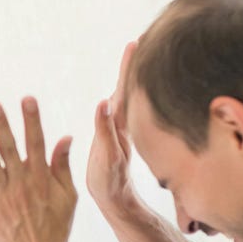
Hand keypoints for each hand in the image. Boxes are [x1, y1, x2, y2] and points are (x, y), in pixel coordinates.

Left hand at [0, 98, 75, 241]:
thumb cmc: (57, 226)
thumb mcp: (69, 195)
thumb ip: (62, 166)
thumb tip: (65, 137)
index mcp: (41, 177)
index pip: (37, 142)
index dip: (32, 120)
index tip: (27, 99)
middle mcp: (22, 184)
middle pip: (10, 149)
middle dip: (2, 125)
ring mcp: (4, 196)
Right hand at [86, 40, 137, 210]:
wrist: (114, 200)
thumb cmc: (110, 183)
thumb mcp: (107, 156)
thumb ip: (105, 130)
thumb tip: (104, 103)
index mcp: (122, 124)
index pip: (127, 89)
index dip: (129, 66)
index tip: (135, 42)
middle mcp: (124, 123)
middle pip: (128, 88)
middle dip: (131, 65)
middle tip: (137, 41)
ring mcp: (122, 129)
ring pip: (126, 98)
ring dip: (128, 78)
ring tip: (132, 56)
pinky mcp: (118, 136)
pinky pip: (120, 110)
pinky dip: (121, 95)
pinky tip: (119, 91)